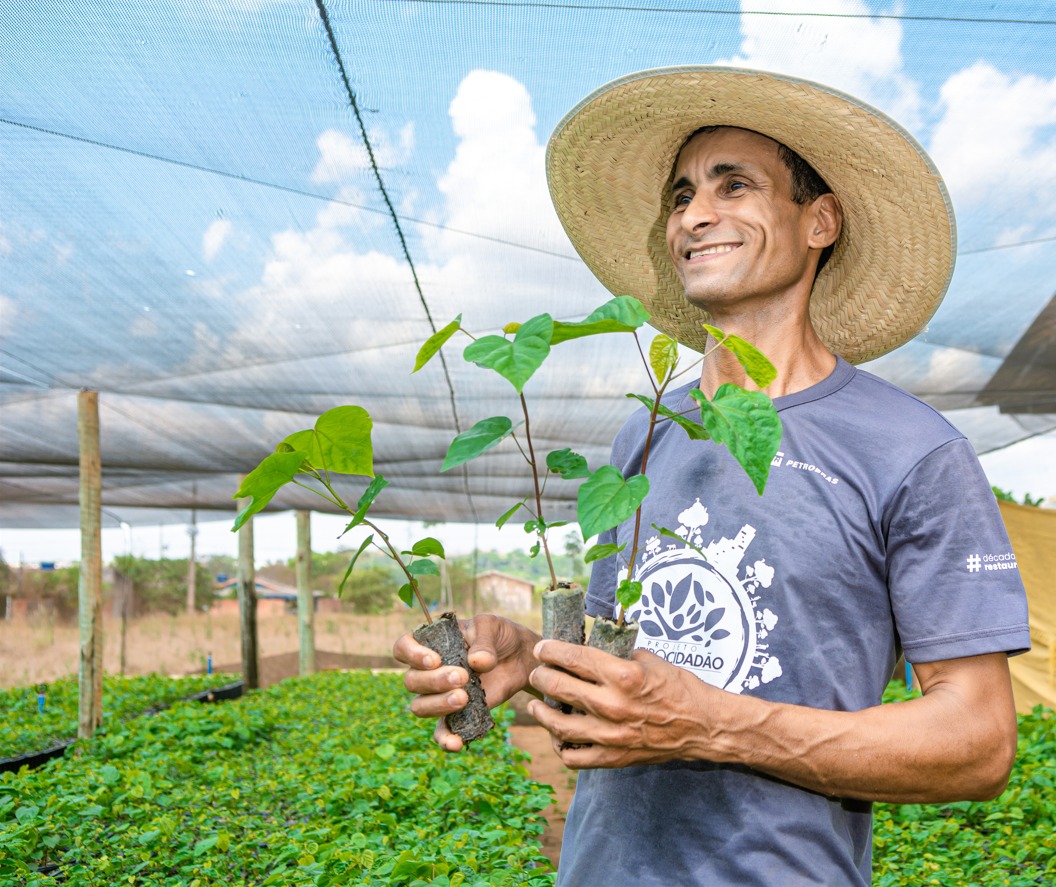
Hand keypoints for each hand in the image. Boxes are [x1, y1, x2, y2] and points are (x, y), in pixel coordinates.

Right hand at [393, 614, 540, 751]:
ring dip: (438, 705)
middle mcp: (428, 670)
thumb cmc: (498, 635)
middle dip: (434, 681)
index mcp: (430, 643)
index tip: (435, 660)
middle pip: (412, 681)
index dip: (411, 655)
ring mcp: (440, 693)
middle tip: (463, 676)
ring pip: (420, 706)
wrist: (519, 656)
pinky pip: (441, 731)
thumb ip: (483, 641)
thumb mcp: (491, 626)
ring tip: (464, 698)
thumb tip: (476, 663)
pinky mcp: (456, 713)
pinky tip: (458, 743)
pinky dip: (445, 739)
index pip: (403, 648)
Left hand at [527, 639, 717, 767]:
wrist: (702, 726)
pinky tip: (558, 735)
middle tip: (537, 671)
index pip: (573, 657)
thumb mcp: (650, 660)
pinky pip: (574, 757)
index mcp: (623, 675)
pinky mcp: (614, 757)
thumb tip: (591, 647)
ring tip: (536, 705)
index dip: (550, 650)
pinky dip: (560, 746)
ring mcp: (611, 735)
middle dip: (541, 676)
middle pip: (559, 687)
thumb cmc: (678, 688)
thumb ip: (618, 654)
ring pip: (559, 725)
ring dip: (541, 713)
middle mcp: (613, 705)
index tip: (542, 648)